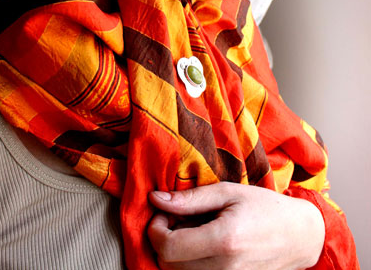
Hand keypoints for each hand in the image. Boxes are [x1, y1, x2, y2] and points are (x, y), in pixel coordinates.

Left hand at [148, 182, 324, 269]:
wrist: (299, 235)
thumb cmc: (265, 207)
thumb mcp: (228, 192)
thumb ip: (191, 198)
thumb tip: (156, 199)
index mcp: (223, 240)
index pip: (168, 247)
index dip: (155, 229)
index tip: (163, 212)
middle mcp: (225, 269)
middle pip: (168, 265)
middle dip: (162, 240)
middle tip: (175, 219)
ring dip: (175, 253)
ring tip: (190, 230)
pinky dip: (189, 263)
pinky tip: (201, 245)